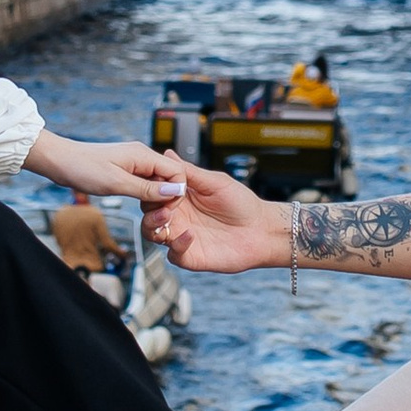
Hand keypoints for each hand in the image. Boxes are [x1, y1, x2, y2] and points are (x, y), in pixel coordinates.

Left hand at [23, 131, 186, 210]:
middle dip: (167, 197)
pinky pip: (145, 183)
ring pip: (158, 182)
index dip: (176, 192)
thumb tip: (174, 191)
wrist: (60, 161)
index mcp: (143, 155)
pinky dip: (145, 195)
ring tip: (145, 210)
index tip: (166, 209)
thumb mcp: (116, 183)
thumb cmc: (83, 168)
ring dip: (155, 197)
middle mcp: (142, 156)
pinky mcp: (127, 170)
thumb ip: (147, 189)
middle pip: (170, 178)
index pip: (177, 172)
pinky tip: (137, 203)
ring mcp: (135, 163)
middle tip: (155, 214)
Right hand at [151, 163, 290, 272]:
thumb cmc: (242, 204)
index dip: (151, 186)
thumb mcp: (215, 182)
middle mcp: (178, 218)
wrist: (262, 230)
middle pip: (147, 212)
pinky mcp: (191, 256)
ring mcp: (182, 237)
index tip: (156, 179)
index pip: (154, 192)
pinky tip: (190, 234)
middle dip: (149, 205)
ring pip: (152, 233)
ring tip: (168, 215)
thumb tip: (167, 154)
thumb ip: (189, 172)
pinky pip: (173, 253)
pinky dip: (177, 244)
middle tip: (162, 199)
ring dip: (154, 224)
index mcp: (181, 199)